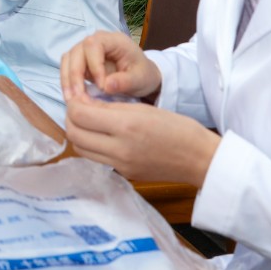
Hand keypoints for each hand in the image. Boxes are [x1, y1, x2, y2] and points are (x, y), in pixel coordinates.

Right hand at [60, 31, 162, 100]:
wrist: (141, 76)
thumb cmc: (143, 74)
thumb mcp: (140, 79)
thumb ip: (125, 81)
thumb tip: (106, 85)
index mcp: (114, 40)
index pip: (93, 45)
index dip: (93, 65)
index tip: (101, 86)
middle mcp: (97, 41)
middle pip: (76, 51)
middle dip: (75, 75)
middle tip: (79, 97)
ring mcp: (86, 50)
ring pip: (68, 59)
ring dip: (67, 79)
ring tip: (71, 99)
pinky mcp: (80, 62)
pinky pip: (67, 68)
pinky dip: (67, 82)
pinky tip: (72, 97)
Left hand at [64, 93, 220, 185]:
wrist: (199, 159)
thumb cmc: (178, 128)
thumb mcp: (144, 108)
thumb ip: (111, 107)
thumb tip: (84, 102)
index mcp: (125, 126)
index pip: (79, 114)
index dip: (74, 102)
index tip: (80, 95)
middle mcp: (118, 148)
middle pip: (74, 134)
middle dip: (71, 118)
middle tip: (80, 107)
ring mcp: (119, 165)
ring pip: (80, 149)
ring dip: (78, 133)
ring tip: (89, 121)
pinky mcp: (123, 174)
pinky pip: (96, 159)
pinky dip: (91, 145)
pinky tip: (101, 135)